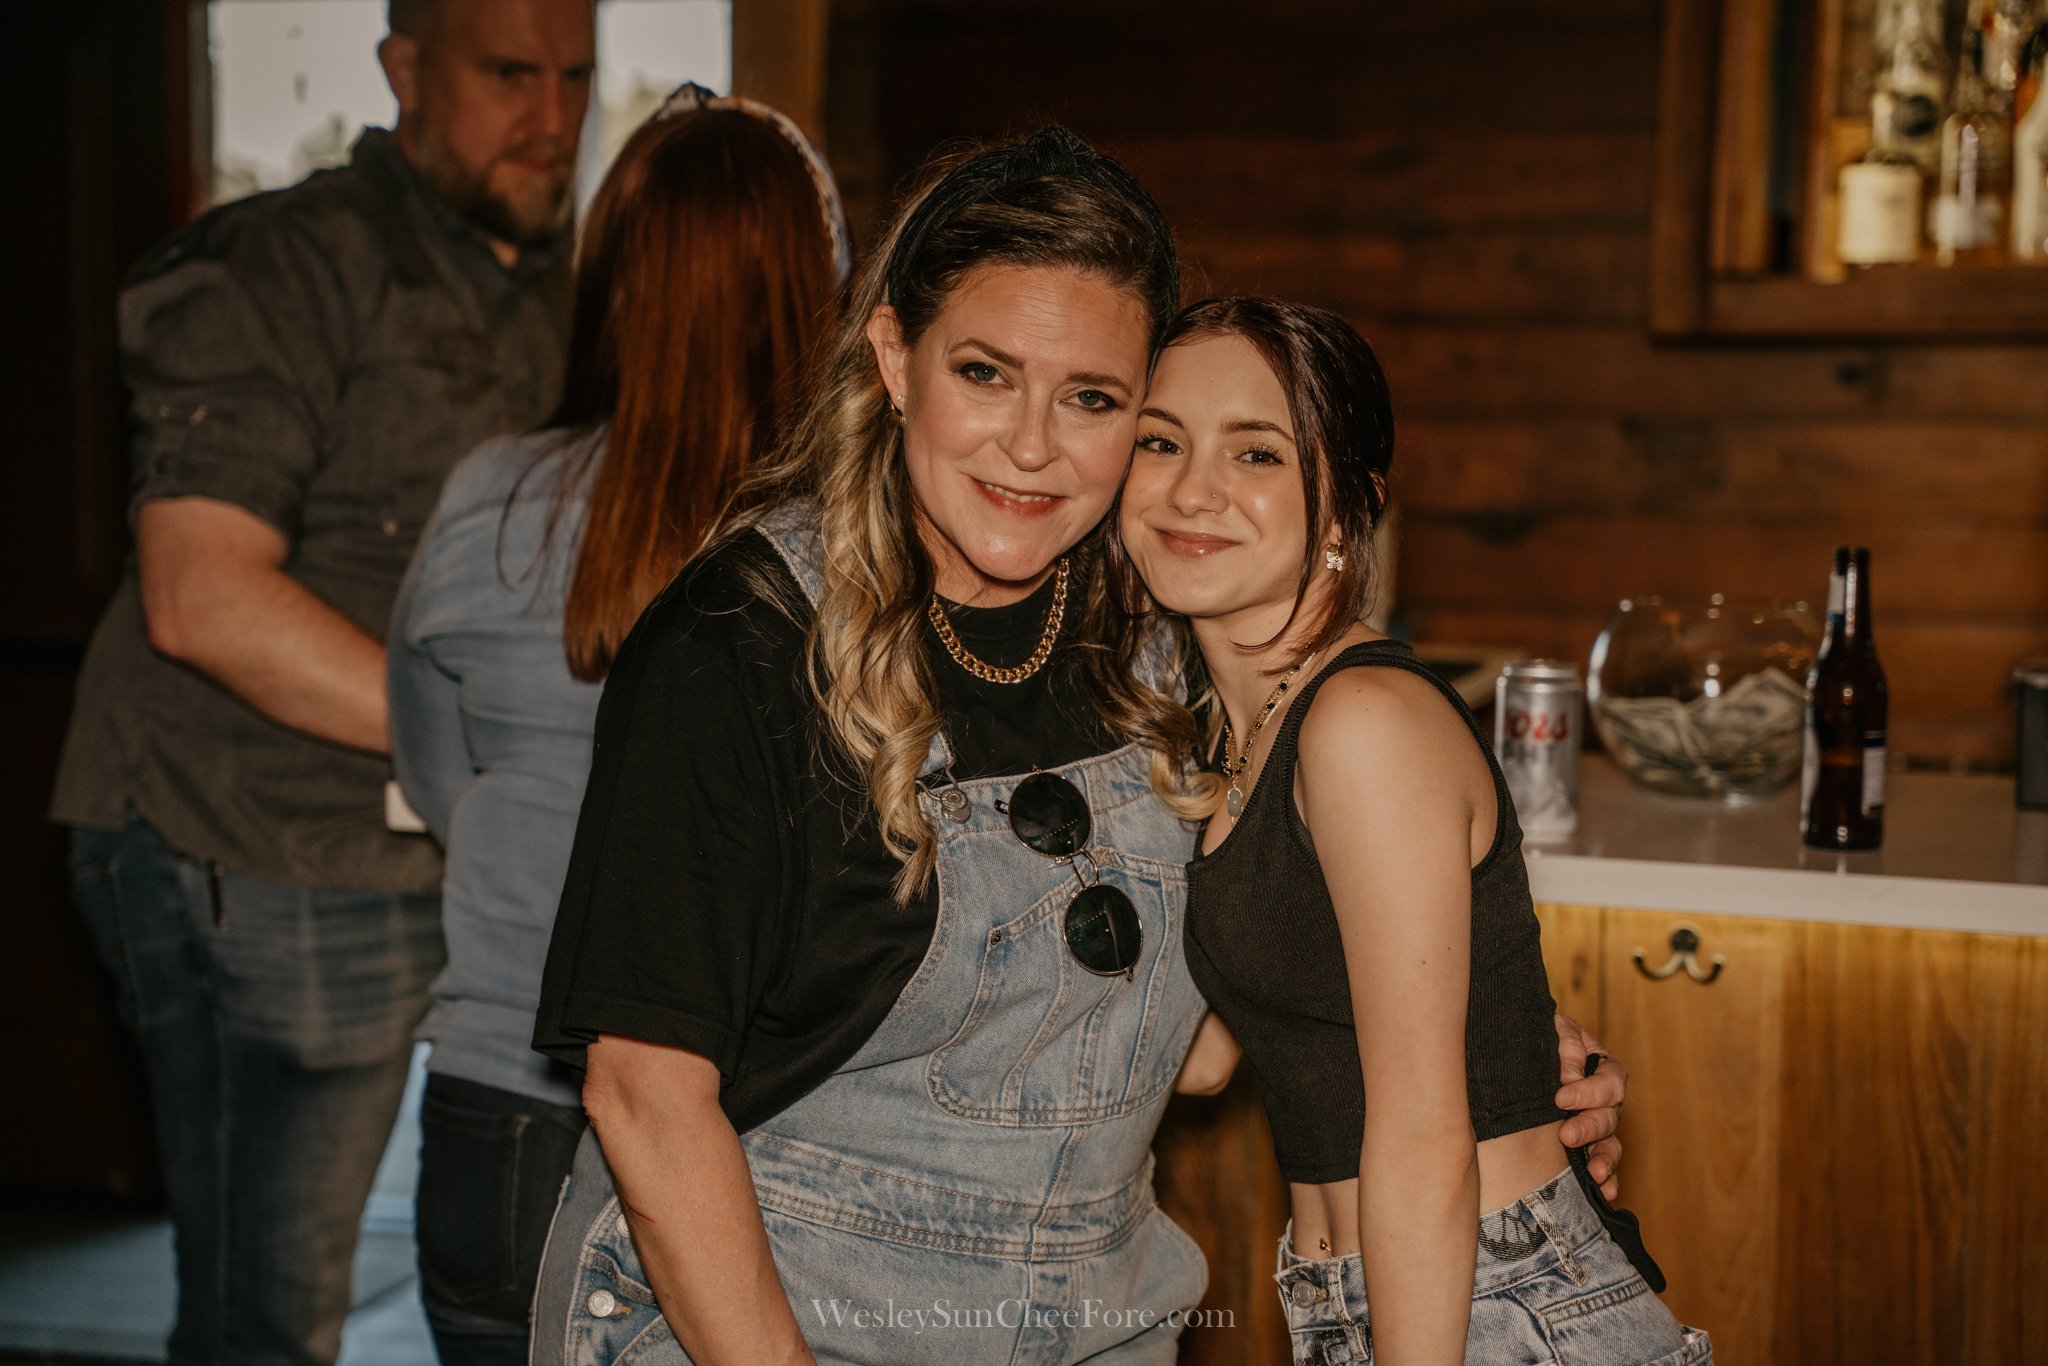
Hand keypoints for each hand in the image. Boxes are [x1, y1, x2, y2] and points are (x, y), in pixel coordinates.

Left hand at [1552, 1012, 1625, 1198]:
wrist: (1521, 1053)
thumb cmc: (1542, 1037)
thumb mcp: (1553, 1028)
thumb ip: (1565, 1042)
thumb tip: (1570, 1074)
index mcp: (1603, 1067)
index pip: (1610, 1081)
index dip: (1589, 1091)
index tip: (1561, 1098)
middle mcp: (1605, 1100)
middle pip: (1610, 1116)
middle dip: (1588, 1127)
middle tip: (1566, 1136)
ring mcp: (1597, 1125)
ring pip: (1610, 1145)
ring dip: (1604, 1160)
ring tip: (1594, 1174)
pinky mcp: (1585, 1146)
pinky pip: (1601, 1164)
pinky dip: (1607, 1179)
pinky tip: (1604, 1192)